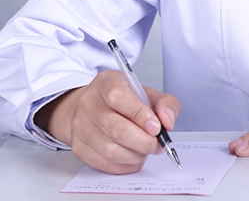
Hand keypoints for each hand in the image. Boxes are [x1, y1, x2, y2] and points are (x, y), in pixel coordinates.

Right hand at [33, 70, 180, 173]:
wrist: (91, 108)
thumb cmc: (122, 100)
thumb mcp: (145, 92)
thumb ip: (164, 103)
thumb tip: (167, 121)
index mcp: (106, 83)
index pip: (120, 98)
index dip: (140, 115)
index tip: (156, 127)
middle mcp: (88, 103)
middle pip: (116, 129)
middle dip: (143, 142)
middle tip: (157, 144)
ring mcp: (80, 127)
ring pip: (110, 150)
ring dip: (135, 155)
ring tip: (146, 150)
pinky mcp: (79, 147)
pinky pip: (105, 164)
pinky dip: (126, 165)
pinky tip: (134, 157)